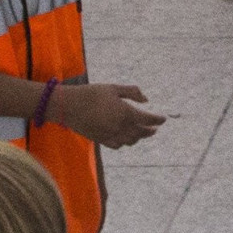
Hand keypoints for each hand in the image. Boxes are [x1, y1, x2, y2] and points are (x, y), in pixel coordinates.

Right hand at [49, 80, 168, 147]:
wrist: (68, 106)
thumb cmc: (92, 93)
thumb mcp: (113, 88)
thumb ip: (132, 93)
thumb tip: (146, 100)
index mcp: (124, 112)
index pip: (147, 119)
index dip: (158, 119)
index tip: (164, 118)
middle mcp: (119, 126)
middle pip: (141, 132)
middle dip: (150, 130)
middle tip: (156, 127)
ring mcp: (110, 135)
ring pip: (130, 140)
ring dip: (139, 137)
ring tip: (143, 132)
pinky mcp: (100, 140)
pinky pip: (118, 145)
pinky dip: (125, 142)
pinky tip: (127, 139)